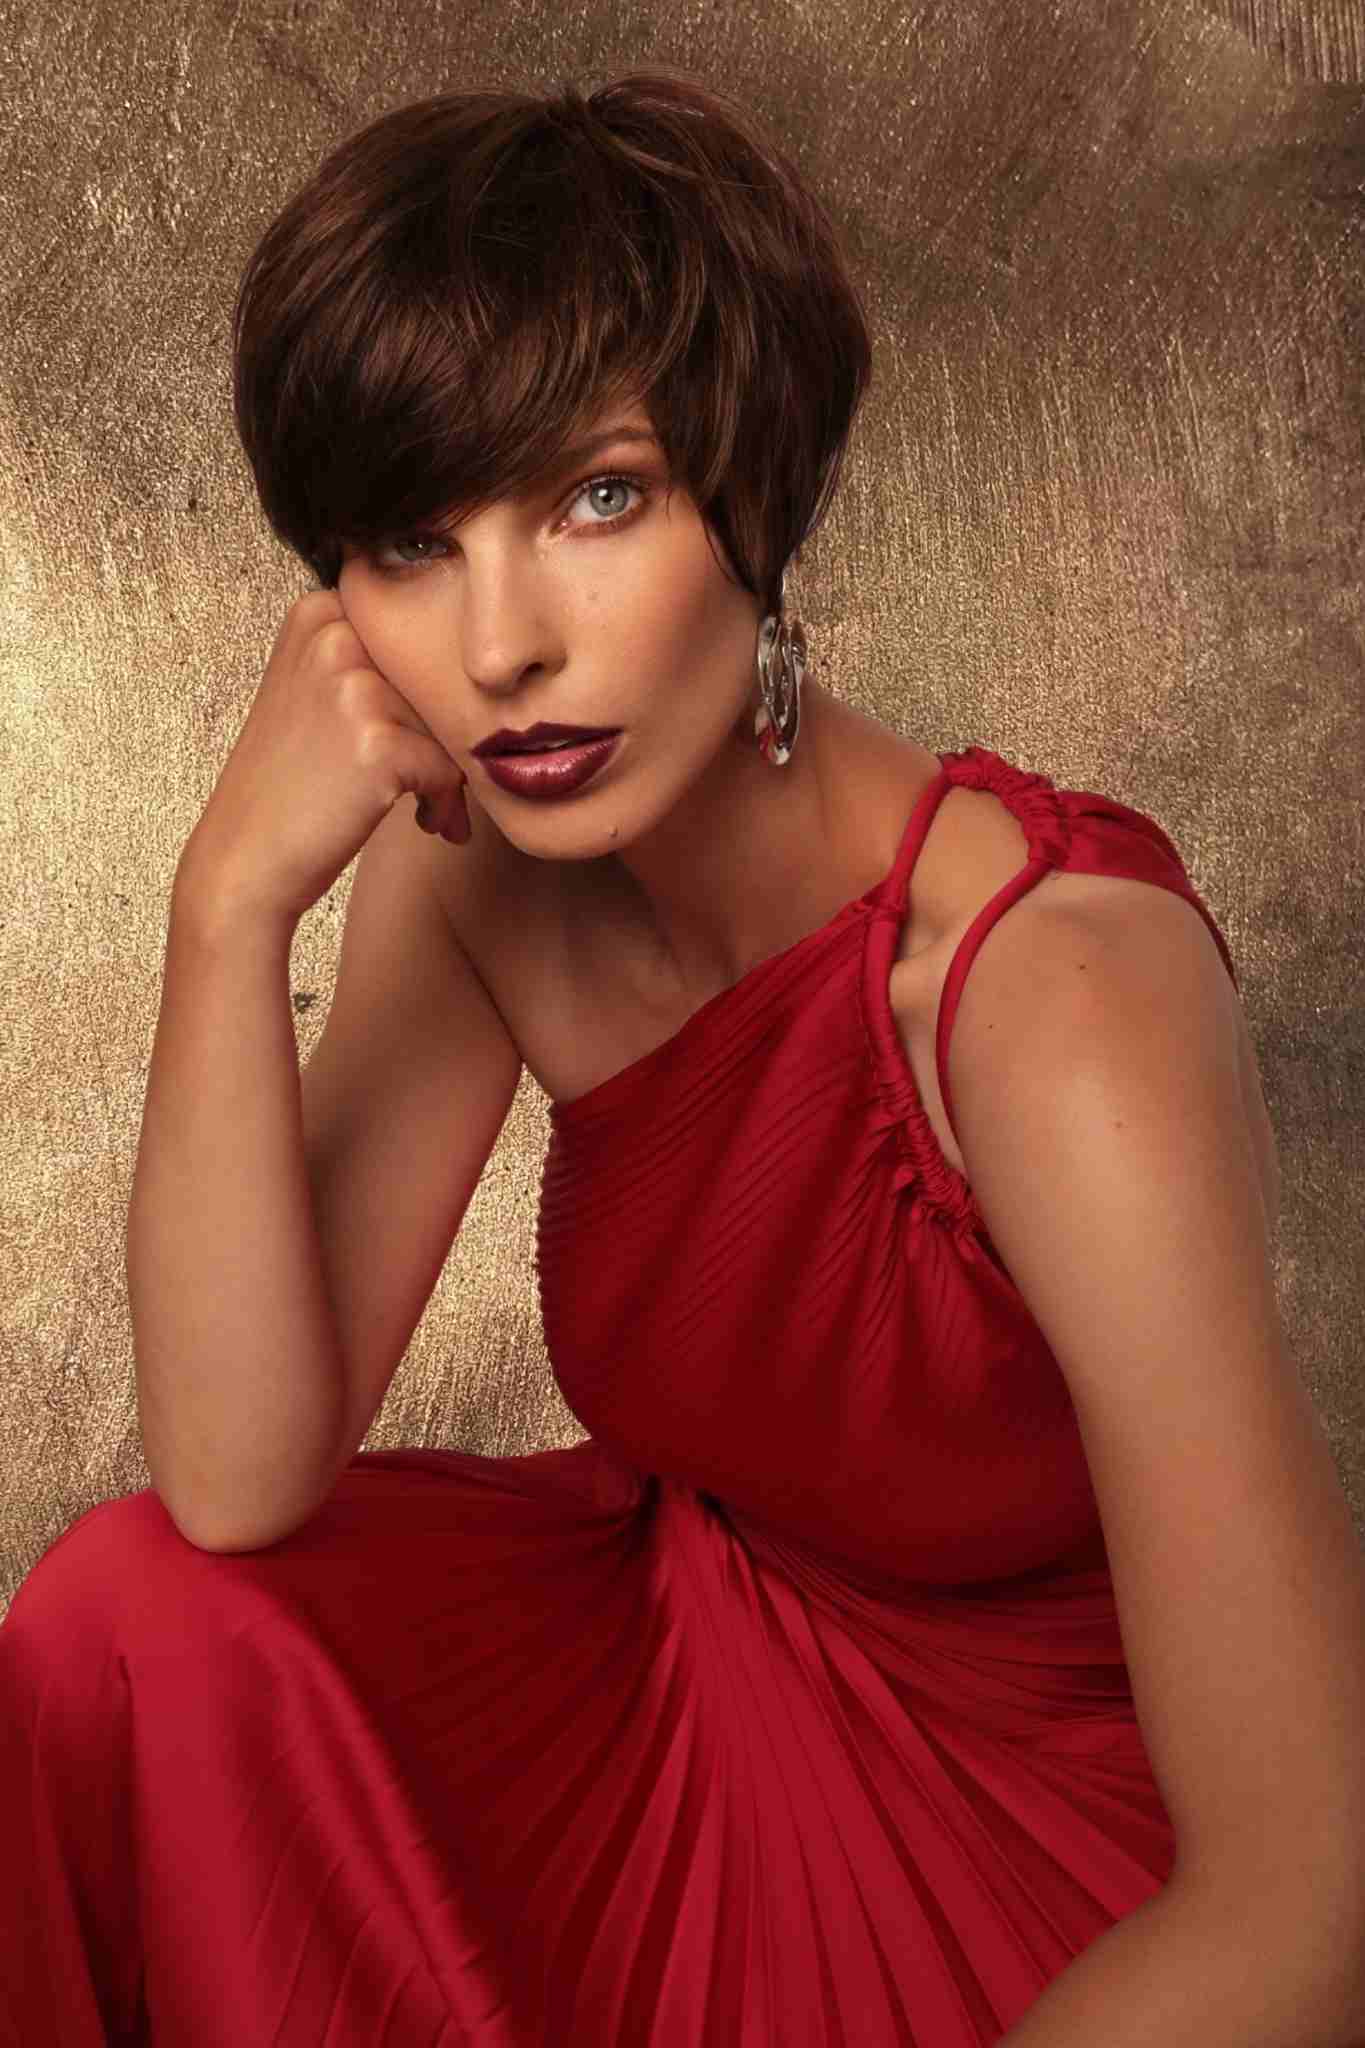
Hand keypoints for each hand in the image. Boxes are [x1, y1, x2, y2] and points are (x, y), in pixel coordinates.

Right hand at [176, 587, 469, 924]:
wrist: (243, 860)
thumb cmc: (287, 786)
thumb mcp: (313, 692)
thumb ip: (374, 661)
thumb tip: (471, 669)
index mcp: (320, 612)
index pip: (417, 642)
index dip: (427, 695)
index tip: (417, 736)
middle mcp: (335, 635)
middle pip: (436, 680)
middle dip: (443, 736)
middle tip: (431, 784)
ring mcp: (354, 686)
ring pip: (449, 724)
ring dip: (448, 774)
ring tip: (425, 807)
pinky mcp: (378, 742)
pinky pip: (450, 768)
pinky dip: (445, 803)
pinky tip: (424, 823)